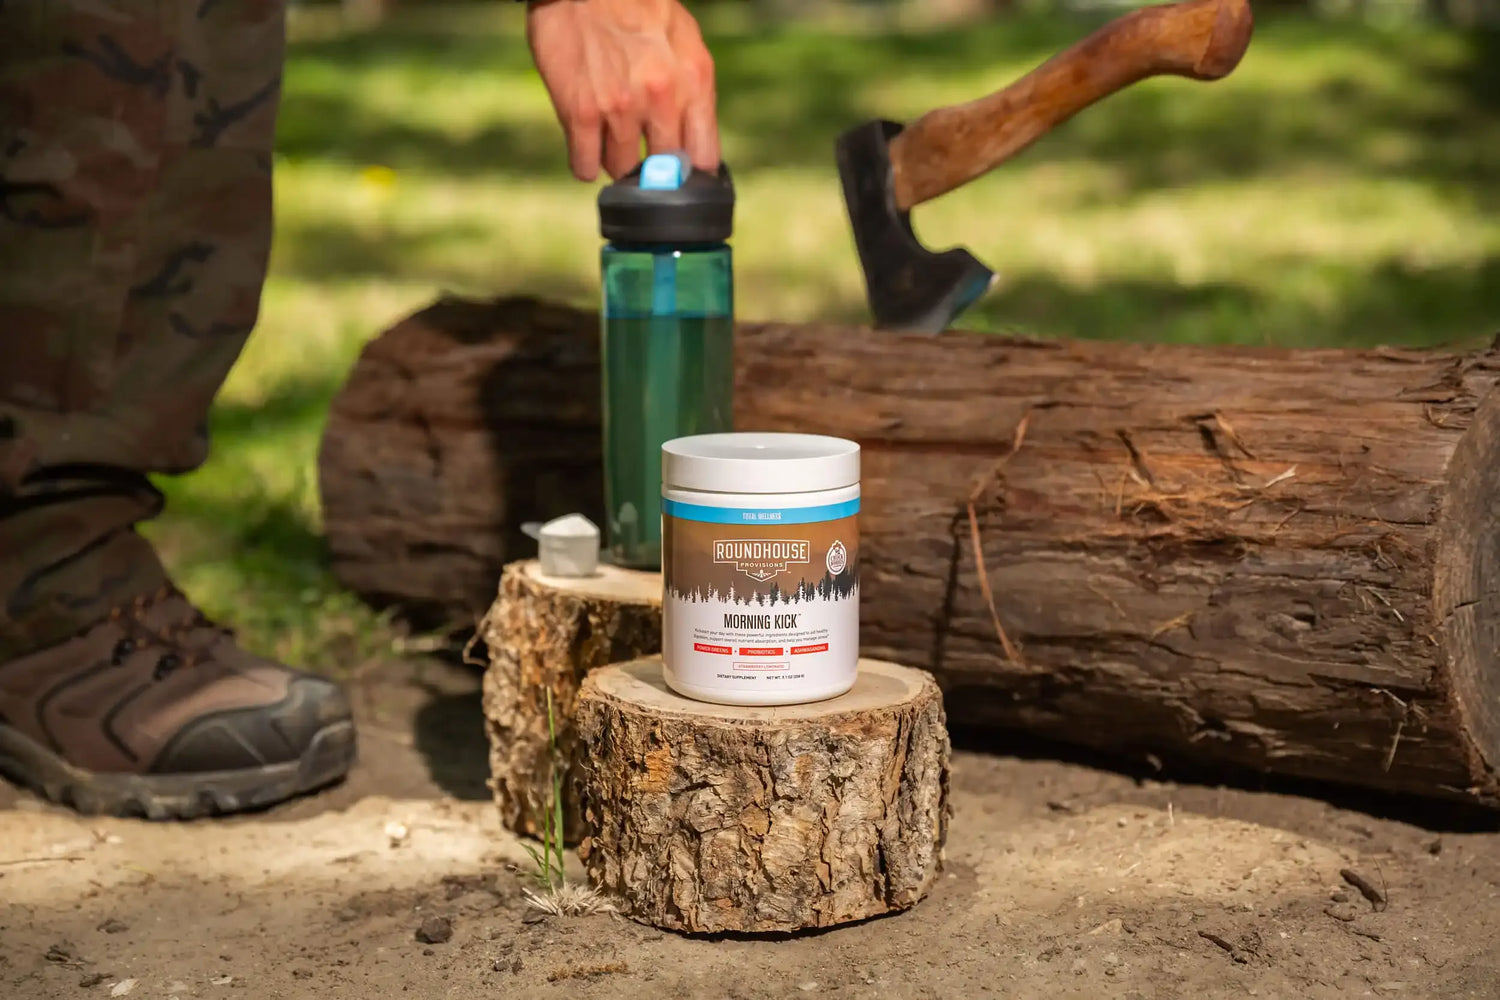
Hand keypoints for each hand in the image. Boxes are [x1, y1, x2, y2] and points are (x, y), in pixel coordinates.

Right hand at [527, 0, 720, 181]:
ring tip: (609, 136)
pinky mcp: (579, 112)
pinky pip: (584, 166)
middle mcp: (661, 98)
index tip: (681, 176)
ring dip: (615, 161)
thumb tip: (694, 141)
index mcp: (694, 81)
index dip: (692, 175)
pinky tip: (587, 143)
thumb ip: (693, 91)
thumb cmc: (637, 6)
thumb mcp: (684, 41)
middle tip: (641, 156)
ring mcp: (618, 108)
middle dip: (653, 171)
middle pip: (663, 173)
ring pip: (620, 170)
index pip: (705, 158)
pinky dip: (585, 162)